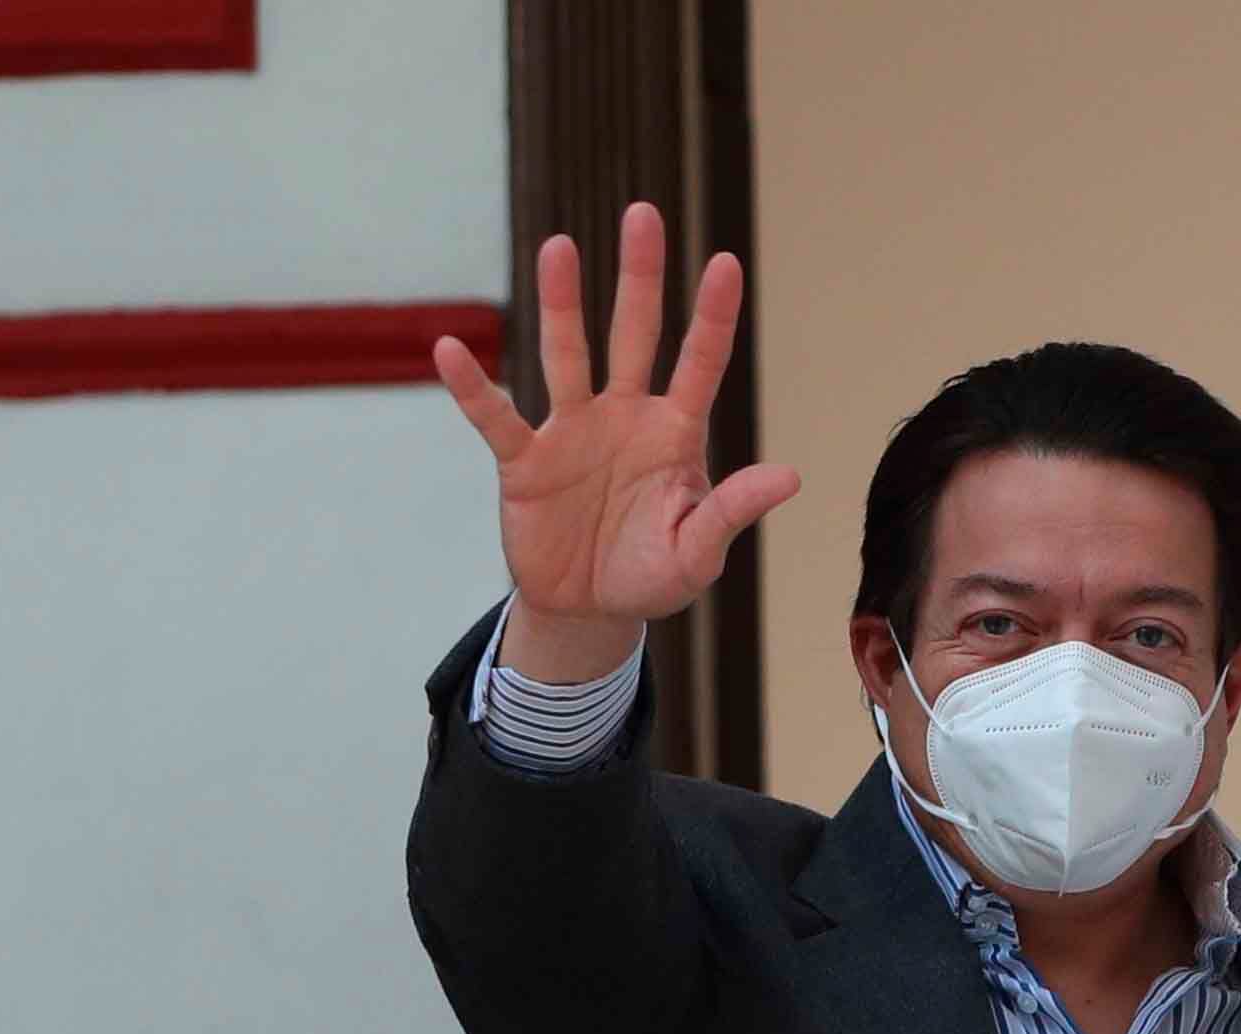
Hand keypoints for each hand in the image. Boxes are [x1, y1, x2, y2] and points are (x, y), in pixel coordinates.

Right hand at [433, 202, 803, 682]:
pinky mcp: (525, 462)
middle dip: (639, 278)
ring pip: (567, 356)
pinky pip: (495, 418)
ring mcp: (571, 432)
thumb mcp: (697, 552)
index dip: (712, 316)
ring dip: (562, 304)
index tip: (726, 262)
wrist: (588, 611)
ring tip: (560, 248)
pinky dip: (472, 388)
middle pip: (633, 334)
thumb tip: (790, 476)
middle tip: (642, 215)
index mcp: (673, 433)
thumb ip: (732, 511)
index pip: (698, 363)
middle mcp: (623, 416)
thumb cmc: (651, 575)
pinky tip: (450, 349)